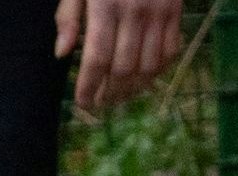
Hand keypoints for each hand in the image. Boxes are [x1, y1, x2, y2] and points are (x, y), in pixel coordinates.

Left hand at [55, 0, 182, 112]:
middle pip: (124, 69)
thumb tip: (61, 54)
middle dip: (111, 93)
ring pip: (149, 67)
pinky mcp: (175, 12)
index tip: (83, 103)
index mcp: (104, 6)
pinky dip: (158, 71)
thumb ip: (69, 16)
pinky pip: (170, 52)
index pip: (96, 59)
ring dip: (135, 89)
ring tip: (121, 97)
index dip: (89, 86)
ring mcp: (158, 14)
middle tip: (102, 103)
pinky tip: (145, 78)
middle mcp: (134, 13)